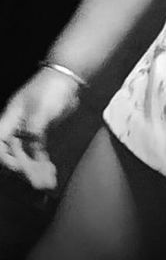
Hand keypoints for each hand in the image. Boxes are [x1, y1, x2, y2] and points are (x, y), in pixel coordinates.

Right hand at [0, 68, 82, 189]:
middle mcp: (16, 126)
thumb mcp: (42, 110)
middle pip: (11, 152)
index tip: (19, 167)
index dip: (5, 158)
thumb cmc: (51, 90)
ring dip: (33, 168)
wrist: (66, 77)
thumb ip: (35, 132)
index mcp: (10, 119)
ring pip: (25, 154)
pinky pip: (37, 151)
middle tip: (36, 181)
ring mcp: (27, 130)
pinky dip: (42, 162)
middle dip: (21, 167)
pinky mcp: (41, 132)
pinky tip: (50, 172)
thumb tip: (32, 150)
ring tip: (46, 182)